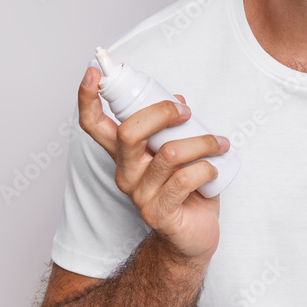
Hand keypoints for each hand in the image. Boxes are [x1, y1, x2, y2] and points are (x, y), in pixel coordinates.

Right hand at [77, 66, 227, 262]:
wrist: (193, 235)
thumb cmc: (186, 188)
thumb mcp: (177, 149)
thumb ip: (171, 125)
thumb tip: (177, 99)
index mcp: (125, 153)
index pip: (94, 124)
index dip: (88, 98)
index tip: (92, 72)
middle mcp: (126, 171)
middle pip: (129, 132)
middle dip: (162, 113)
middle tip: (187, 113)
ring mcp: (140, 193)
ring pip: (169, 153)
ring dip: (202, 142)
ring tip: (218, 144)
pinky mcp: (158, 212)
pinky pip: (185, 179)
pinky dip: (207, 167)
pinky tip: (214, 168)